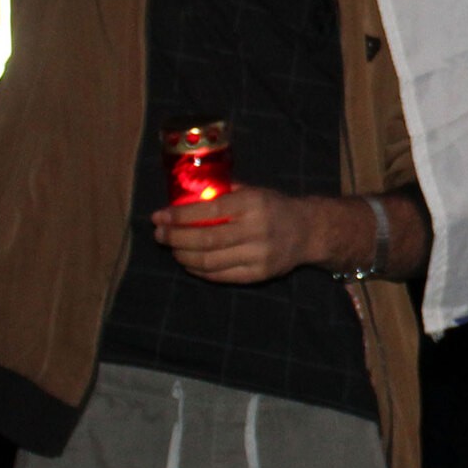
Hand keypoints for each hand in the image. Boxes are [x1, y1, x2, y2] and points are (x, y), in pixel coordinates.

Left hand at [151, 185, 313, 283]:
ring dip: (183, 256)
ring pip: (209, 261)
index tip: (158, 217)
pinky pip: (219, 276)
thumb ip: (222, 195)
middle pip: (205, 240)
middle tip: (159, 234)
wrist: (308, 231)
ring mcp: (258, 255)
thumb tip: (184, 200)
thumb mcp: (253, 191)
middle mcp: (256, 230)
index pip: (208, 212)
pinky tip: (188, 262)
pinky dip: (198, 270)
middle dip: (175, 238)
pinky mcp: (257, 275)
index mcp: (253, 204)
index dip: (179, 216)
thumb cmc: (274, 207)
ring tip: (172, 248)